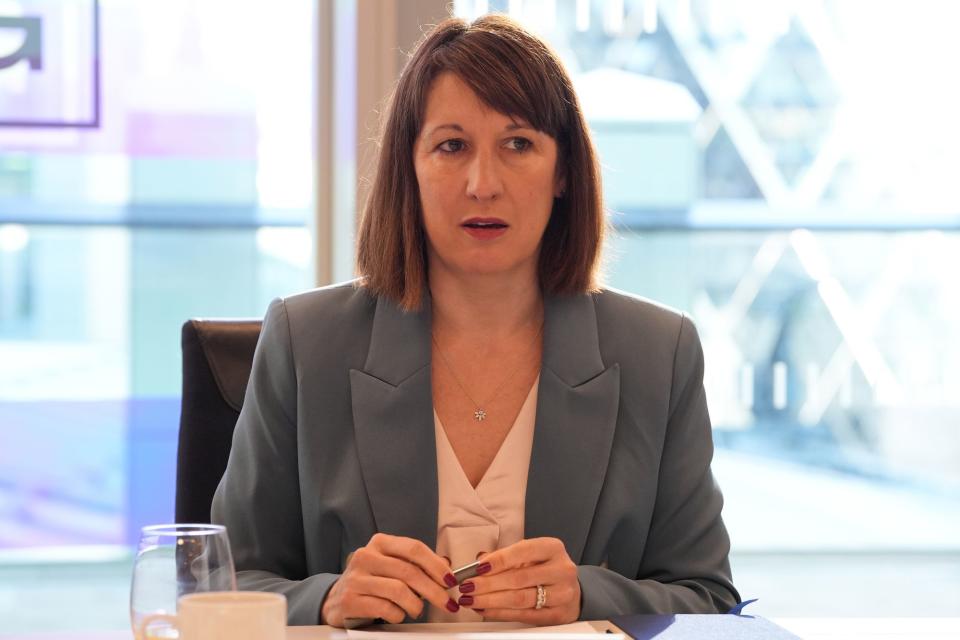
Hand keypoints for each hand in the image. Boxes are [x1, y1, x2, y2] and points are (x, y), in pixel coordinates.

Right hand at [321, 533, 459, 626]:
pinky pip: (385, 608)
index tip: (450, 580)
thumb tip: (447, 567)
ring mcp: (357, 578)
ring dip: (416, 605)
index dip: (436, 565)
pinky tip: (398, 614)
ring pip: (399, 591)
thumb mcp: (391, 564)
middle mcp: (366, 556)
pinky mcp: (351, 600)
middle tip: (447, 602)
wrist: (337, 599)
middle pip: (409, 572)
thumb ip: (416, 563)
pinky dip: (398, 615)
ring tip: (417, 610)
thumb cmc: (372, 580)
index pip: (414, 548)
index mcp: (380, 542)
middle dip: (434, 590)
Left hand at [456, 537, 580, 623]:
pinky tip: (485, 609)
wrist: (570, 589)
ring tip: (471, 600)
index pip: (523, 551)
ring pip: (520, 599)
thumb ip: (505, 557)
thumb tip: (479, 562)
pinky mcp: (557, 614)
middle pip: (519, 578)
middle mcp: (561, 569)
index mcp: (553, 548)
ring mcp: (562, 594)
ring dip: (490, 600)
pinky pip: (523, 615)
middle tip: (468, 587)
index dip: (499, 560)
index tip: (478, 567)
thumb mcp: (530, 556)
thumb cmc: (545, 568)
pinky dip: (500, 613)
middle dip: (488, 584)